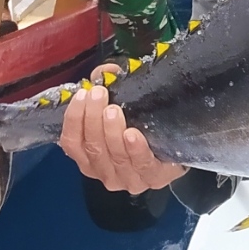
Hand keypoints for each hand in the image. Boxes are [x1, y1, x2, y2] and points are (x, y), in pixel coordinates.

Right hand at [59, 68, 187, 193]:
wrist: (176, 150)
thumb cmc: (142, 128)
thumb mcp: (123, 108)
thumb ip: (110, 88)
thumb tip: (104, 70)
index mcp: (90, 158)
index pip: (72, 144)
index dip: (73, 120)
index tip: (81, 95)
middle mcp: (105, 172)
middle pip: (93, 148)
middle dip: (93, 119)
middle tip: (99, 94)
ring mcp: (128, 179)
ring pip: (115, 156)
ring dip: (111, 132)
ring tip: (113, 109)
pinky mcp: (153, 178)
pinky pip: (141, 164)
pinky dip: (135, 149)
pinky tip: (132, 134)